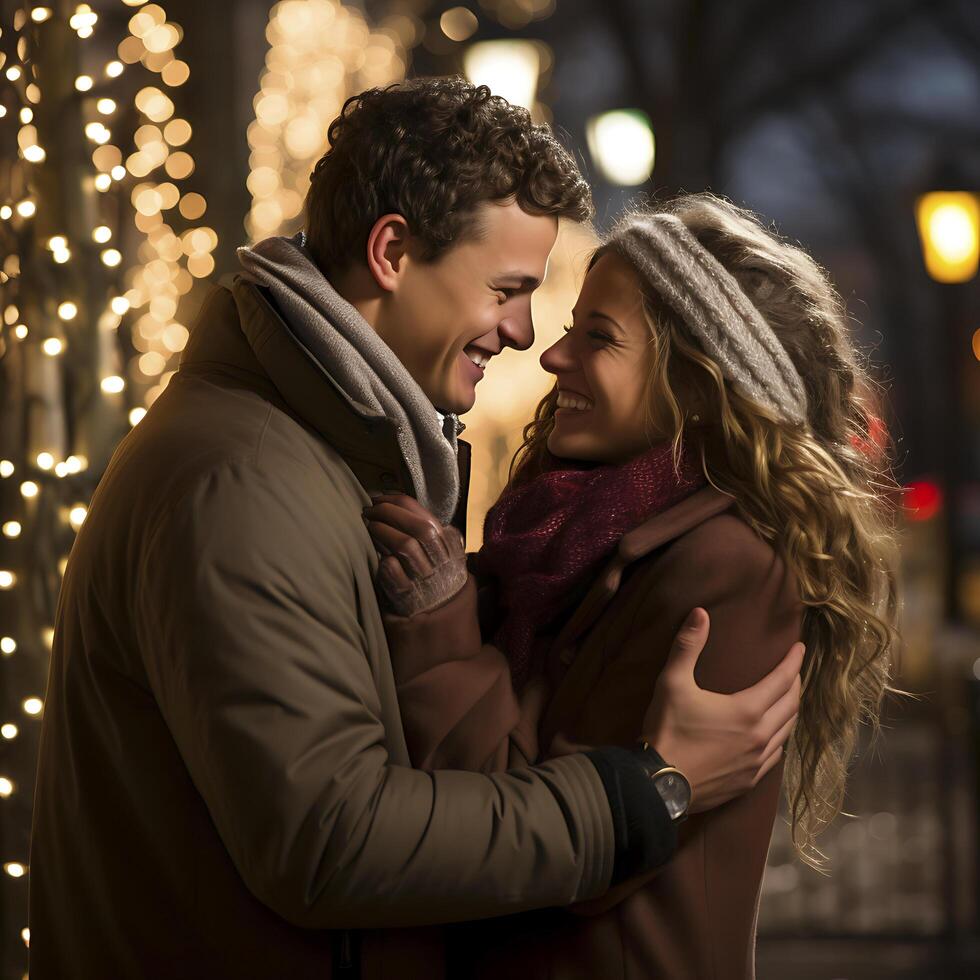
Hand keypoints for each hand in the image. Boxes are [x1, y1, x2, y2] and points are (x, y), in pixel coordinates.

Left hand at [362, 493, 467, 616]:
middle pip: (419, 528)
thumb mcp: (445, 557)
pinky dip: (383, 559)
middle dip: (390, 512)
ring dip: (382, 531)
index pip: (426, 516)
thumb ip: (431, 534)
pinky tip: (376, 555)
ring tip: (369, 526)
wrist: (441, 626)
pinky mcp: (408, 596)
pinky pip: (392, 570)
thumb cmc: (436, 584)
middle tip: (370, 510)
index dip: (400, 503)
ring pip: (405, 545)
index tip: (381, 499)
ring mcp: (426, 580)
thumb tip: (398, 505)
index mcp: (451, 549)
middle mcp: (442, 563)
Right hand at [641, 607, 802, 813]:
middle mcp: (760, 736)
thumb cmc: (668, 730)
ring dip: (791, 712)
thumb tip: (700, 613)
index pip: (782, 680)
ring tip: (788, 699)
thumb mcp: (673, 682)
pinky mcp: (750, 781)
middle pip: (791, 705)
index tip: (801, 649)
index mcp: (747, 710)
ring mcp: (757, 762)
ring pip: (787, 732)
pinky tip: (775, 736)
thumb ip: (688, 646)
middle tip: (794, 670)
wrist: (659, 784)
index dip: (793, 662)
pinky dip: (781, 738)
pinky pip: (776, 755)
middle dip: (796, 684)